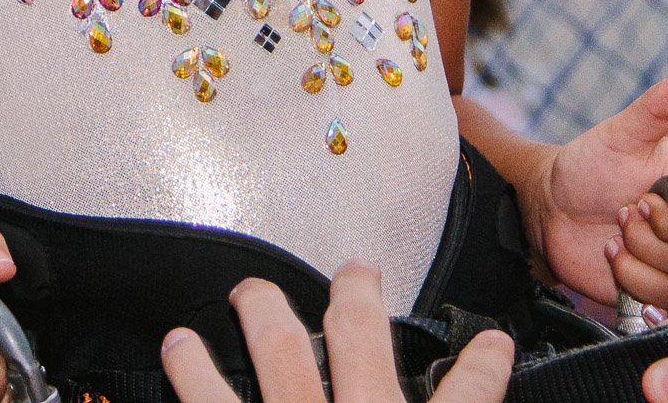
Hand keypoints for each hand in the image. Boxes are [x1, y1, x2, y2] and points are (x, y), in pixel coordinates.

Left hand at [160, 260, 515, 402]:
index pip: (466, 400)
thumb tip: (477, 393)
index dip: (481, 370)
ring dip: (265, 314)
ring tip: (249, 296)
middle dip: (354, 297)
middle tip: (350, 278)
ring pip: (279, 353)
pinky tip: (179, 351)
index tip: (488, 347)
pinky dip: (192, 374)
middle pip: (359, 341)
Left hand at [526, 58, 667, 305]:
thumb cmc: (587, 165)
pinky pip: (658, 306)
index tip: (640, 197)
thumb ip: (657, 107)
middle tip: (621, 210)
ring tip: (613, 233)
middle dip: (643, 236)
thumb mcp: (620, 135)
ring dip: (630, 259)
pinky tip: (611, 256)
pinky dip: (626, 282)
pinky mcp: (663, 296)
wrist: (550, 206)